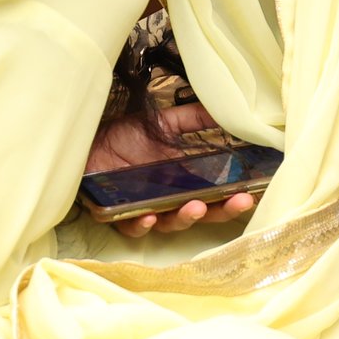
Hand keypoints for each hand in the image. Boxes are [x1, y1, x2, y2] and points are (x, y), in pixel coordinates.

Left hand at [81, 102, 258, 235]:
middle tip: (238, 202)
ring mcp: (144, 209)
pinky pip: (132, 227)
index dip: (232, 198)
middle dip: (220, 211)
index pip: (213, 196)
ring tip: (196, 206)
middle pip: (199, 214)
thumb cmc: (124, 136)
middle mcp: (167, 200)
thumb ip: (193, 120)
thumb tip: (227, 111)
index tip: (251, 193)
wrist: (87, 140)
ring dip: (184, 218)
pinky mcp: (117, 215)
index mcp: (181, 181)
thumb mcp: (164, 123)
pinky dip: (141, 224)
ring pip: (169, 224)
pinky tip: (148, 216)